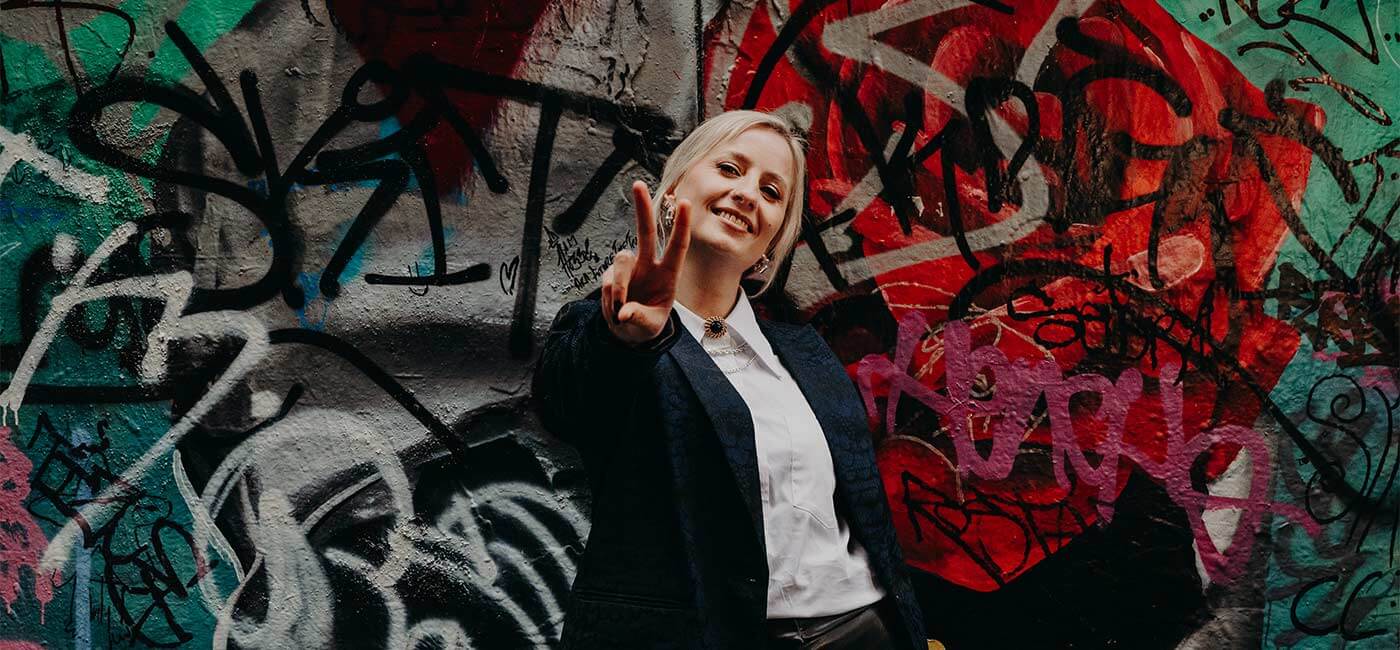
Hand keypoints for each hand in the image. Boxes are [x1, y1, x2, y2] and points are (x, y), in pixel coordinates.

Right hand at [600, 181, 691, 344]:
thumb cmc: (646, 325)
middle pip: (645, 232)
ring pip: (621, 261)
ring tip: (620, 311)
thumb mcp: (648, 326)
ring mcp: (629, 268)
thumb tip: (623, 312)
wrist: (628, 331)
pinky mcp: (611, 275)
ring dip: (620, 287)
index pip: (677, 247)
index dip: (681, 226)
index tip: (685, 203)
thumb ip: (639, 318)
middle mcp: (648, 265)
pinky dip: (610, 297)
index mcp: (667, 275)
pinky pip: (608, 280)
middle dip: (642, 208)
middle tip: (637, 184)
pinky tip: (615, 311)